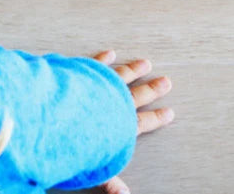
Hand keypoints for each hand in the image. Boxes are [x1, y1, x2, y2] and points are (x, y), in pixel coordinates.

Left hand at [90, 51, 173, 193]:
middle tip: (166, 81)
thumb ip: (112, 182)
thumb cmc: (80, 142)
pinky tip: (110, 53)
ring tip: (145, 63)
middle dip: (152, 88)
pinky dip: (103, 58)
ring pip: (121, 75)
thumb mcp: (99, 168)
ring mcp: (100, 85)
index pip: (144, 122)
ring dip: (133, 69)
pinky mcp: (84, 73)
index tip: (170, 112)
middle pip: (137, 95)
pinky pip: (95, 63)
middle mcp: (114, 103)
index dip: (158, 118)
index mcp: (121, 125)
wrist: (63, 115)